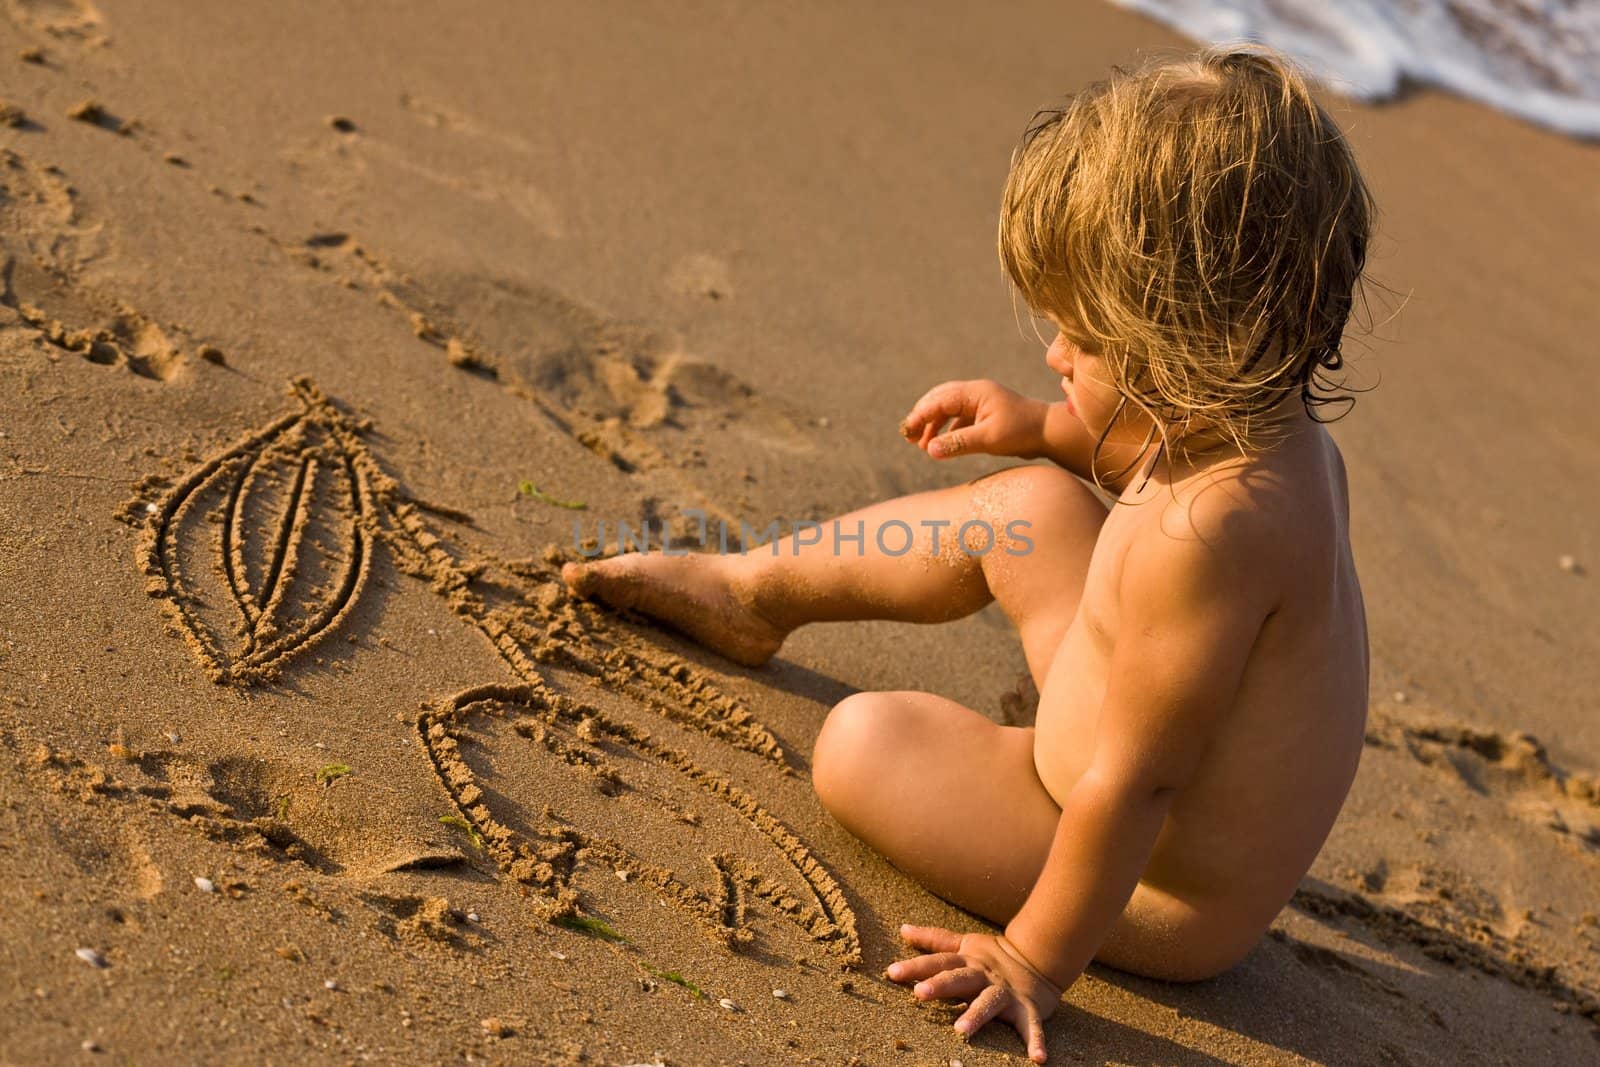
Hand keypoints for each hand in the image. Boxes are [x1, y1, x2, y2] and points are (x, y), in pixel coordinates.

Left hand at [885, 923, 1062, 1062]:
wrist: (1040, 958)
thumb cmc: (994, 956)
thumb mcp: (965, 945)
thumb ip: (935, 940)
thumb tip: (903, 929)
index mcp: (968, 961)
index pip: (938, 961)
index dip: (915, 966)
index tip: (892, 972)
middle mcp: (984, 976)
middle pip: (959, 978)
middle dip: (940, 984)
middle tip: (920, 993)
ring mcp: (1005, 992)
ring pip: (989, 1002)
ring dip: (977, 1015)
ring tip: (961, 1031)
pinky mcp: (1027, 1009)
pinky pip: (1032, 1026)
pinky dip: (1036, 1041)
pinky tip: (1038, 1058)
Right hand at [900, 380, 1047, 459]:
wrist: (1048, 432)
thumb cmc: (1021, 432)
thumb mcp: (988, 439)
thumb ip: (958, 443)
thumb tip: (929, 450)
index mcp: (975, 392)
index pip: (939, 400)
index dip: (921, 415)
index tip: (908, 431)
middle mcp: (975, 392)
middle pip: (939, 399)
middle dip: (923, 416)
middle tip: (909, 436)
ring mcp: (980, 402)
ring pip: (947, 408)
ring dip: (933, 424)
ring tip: (922, 444)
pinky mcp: (985, 413)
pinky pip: (958, 417)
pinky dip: (946, 429)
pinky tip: (941, 444)